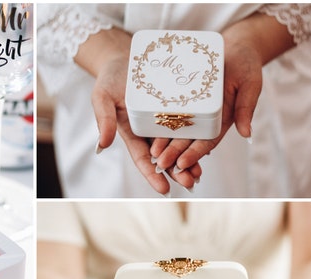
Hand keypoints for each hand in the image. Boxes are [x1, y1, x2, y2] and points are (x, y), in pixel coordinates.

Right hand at [92, 53, 201, 194]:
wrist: (123, 57)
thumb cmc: (110, 78)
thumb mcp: (102, 97)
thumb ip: (103, 119)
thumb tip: (103, 145)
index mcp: (132, 135)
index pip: (143, 160)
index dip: (153, 175)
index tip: (164, 189)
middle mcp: (149, 132)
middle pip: (164, 157)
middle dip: (176, 172)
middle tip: (190, 182)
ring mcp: (163, 121)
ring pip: (178, 145)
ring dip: (189, 160)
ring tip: (201, 173)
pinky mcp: (175, 107)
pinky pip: (188, 124)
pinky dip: (196, 136)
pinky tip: (207, 145)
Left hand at [150, 27, 262, 177]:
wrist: (234, 48)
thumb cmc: (245, 65)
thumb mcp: (250, 84)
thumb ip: (246, 107)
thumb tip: (246, 133)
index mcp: (221, 122)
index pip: (207, 142)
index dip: (194, 154)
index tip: (182, 163)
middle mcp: (204, 121)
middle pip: (187, 141)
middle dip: (173, 154)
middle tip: (159, 164)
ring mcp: (192, 112)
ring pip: (175, 133)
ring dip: (163, 145)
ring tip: (151, 154)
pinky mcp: (181, 101)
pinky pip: (168, 114)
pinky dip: (159, 125)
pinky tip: (147, 133)